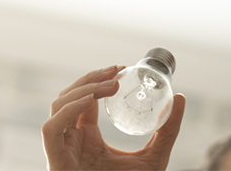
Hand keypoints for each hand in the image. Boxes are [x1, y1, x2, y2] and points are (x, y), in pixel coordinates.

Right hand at [42, 65, 185, 170]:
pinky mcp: (56, 162)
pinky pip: (51, 130)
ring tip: (109, 86)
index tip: (121, 69)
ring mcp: (62, 150)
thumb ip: (167, 130)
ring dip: (82, 90)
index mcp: (87, 136)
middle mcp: (71, 140)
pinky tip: (89, 102)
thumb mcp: (155, 157)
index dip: (98, 79)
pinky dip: (67, 112)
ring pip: (58, 106)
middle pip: (68, 96)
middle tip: (116, 72)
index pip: (85, 98)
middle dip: (90, 78)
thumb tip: (180, 97)